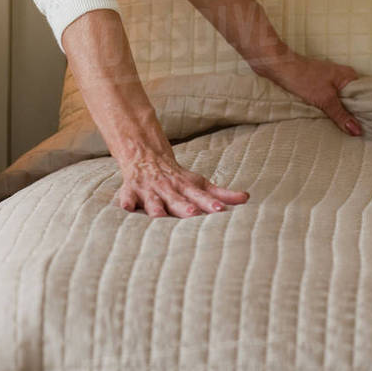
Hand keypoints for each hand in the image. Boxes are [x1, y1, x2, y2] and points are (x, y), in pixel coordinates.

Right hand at [113, 149, 249, 217]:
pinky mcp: (131, 191)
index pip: (200, 196)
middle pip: (177, 199)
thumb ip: (221, 194)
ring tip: (159, 216)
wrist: (146, 155)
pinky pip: (126, 197)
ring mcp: (149, 190)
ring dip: (156, 207)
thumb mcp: (199, 183)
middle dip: (183, 207)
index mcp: (186, 188)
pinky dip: (125, 201)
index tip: (220, 210)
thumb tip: (246, 199)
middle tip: (192, 213)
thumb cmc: (177, 178)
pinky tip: (126, 207)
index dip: (210, 203)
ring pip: (153, 201)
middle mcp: (168, 189)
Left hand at [253, 47, 361, 135]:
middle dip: (355, 115)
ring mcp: (330, 82)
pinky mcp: (319, 86)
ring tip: (349, 132)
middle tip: (361, 134)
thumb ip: (340, 114)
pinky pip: (330, 101)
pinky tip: (333, 123)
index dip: (369, 111)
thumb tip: (357, 131)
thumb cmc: (302, 77)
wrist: (278, 66)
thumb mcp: (325, 99)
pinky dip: (332, 111)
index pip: (366, 96)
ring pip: (341, 102)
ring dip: (342, 114)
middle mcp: (342, 78)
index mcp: (349, 76)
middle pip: (354, 100)